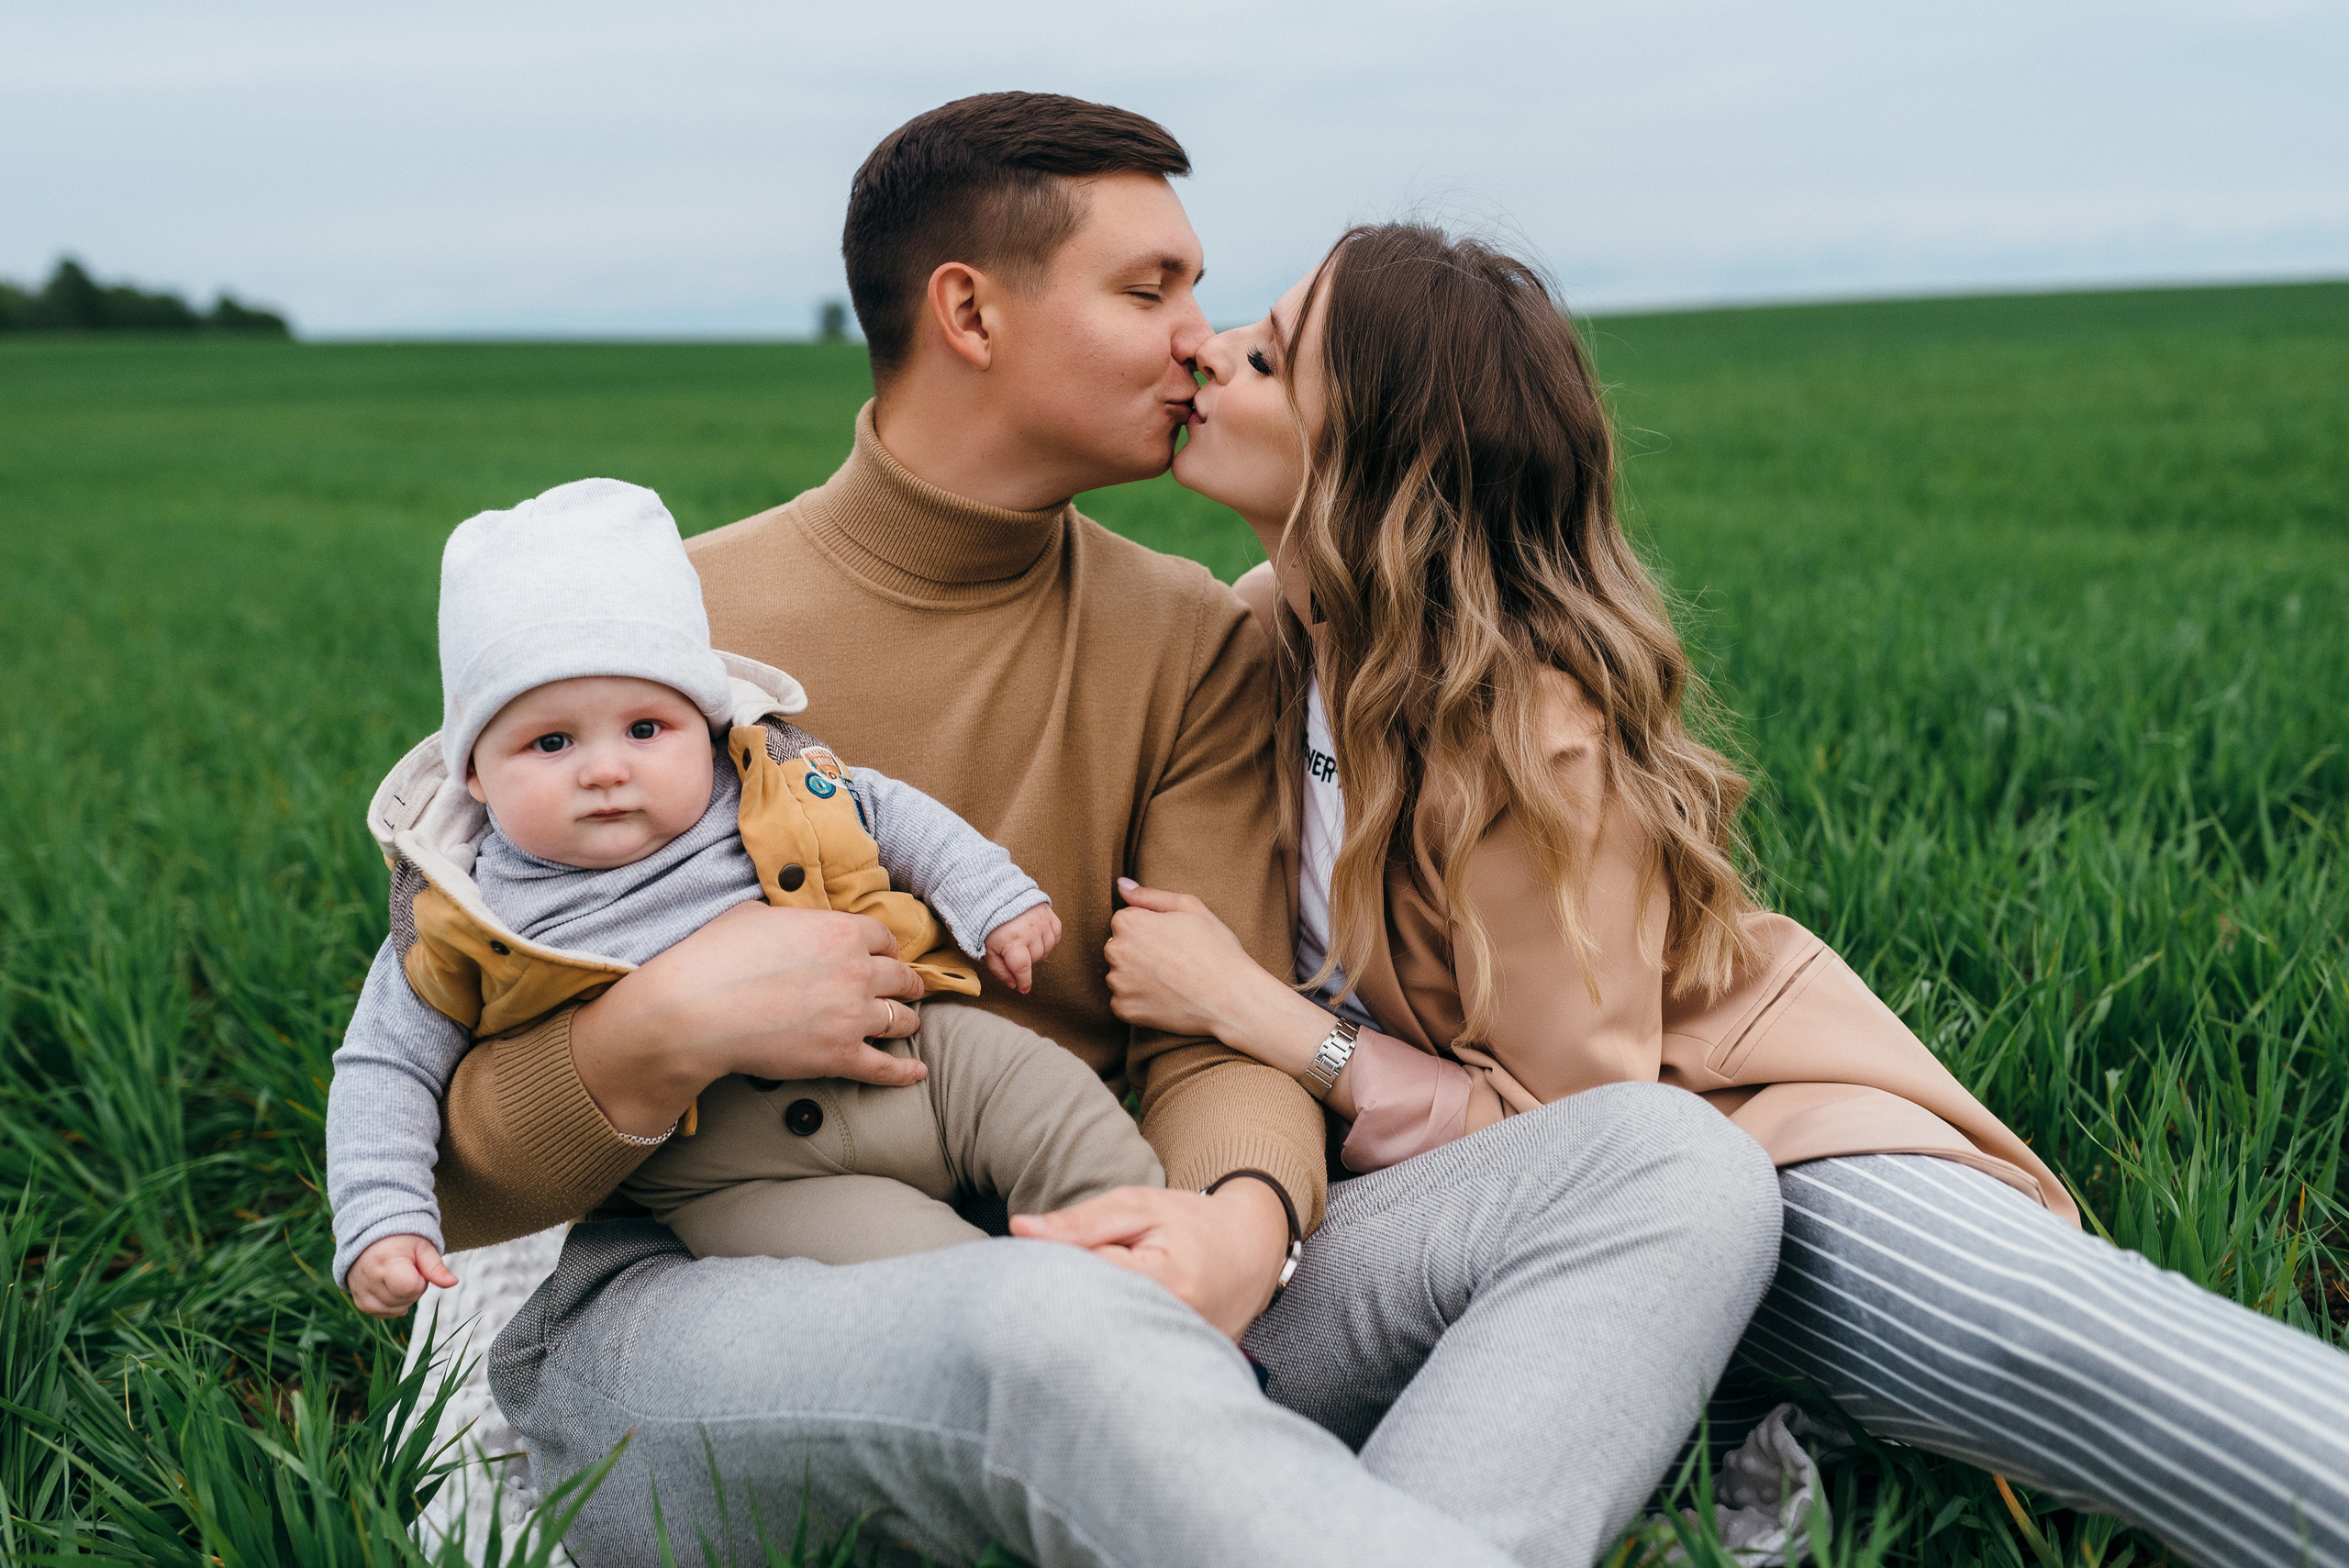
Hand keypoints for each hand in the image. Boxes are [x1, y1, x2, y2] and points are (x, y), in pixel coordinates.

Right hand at [349, 1233, 457, 1318]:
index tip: (417, 1268)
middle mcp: (369, 1277)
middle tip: (409, 1271)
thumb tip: (453, 1283)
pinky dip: (390, 1307)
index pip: (408, 1288)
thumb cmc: (402, 1240)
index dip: (420, 1282)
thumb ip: (436, 1267)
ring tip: (400, 1279)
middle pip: (402, 1301)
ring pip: (390, 1310)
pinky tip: (395, 1293)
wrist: (372, 1234)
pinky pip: (377, 1313)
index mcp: (386, 1261)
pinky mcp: (356, 1296)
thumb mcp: (423, 1247)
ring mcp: (360, 1288)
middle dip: (413, 1290)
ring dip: (402, 1300)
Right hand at [570, 903, 927, 1136]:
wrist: (697, 1009)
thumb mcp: (755, 914)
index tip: (885, 957)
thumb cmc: (717, 956)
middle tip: (909, 989)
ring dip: (908, 1020)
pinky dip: (904, 1071)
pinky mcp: (840, 1055)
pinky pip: (884, 1067)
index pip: (884, 938)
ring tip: (910, 1023)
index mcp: (841, 931)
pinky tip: (917, 1072)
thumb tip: (786, 923)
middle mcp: (858, 971)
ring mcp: (853, 1016)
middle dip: (906, 983)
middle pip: (900, 977)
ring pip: (899, 1019)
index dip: (886, 949)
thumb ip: (788, 919)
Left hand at [984, 903, 1060, 993]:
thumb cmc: (992, 924)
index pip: (1022, 969)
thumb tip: (1014, 984)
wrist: (1000, 896)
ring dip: (1037, 949)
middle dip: (1025, 959)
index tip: (1024, 989)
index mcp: (1012, 941)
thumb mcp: (988, 949)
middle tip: (1014, 948)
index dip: (1024, 981)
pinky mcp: (1050, 915)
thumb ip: (1000, 969)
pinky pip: (1056, 936)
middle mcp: (1029, 932)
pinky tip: (1036, 934)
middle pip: (1035, 959)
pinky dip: (1048, 939)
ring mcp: (1042, 923)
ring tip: (1024, 940)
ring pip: (1047, 949)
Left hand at [1010, 1178, 1291, 1340]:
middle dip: (1061, 1310)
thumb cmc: (1189, 1223)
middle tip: (1040, 1294)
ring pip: (1106, 1350)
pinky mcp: (1181, 1372)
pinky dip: (1105, 1350)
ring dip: (1082, 1332)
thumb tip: (1019, 1230)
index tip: (1030, 1269)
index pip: (1086, 1282)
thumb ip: (1080, 1222)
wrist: (1251, 1250)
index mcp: (1168, 1281)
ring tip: (1075, 1313)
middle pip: (1092, 1327)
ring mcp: (1183, 1357)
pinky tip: (1099, 1334)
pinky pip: (1127, 1366)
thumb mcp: (1137, 1207)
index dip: (1052, 1274)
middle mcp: (1178, 1327)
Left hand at [1106, 880, 1334, 1076]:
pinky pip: (1124, 1001)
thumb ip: (1149, 895)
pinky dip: (1140, 1001)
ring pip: (1121, 975)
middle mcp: (1116, 952)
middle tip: (1174, 960)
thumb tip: (1121, 885)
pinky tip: (1166, 997)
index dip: (1151, 929)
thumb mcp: (1189, 908)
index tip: (1173, 940)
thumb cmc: (1215, 949)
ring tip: (1172, 979)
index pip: (1126, 921)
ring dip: (1138, 977)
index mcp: (1128, 922)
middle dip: (1140, 952)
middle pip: (1120, 948)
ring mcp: (1118, 983)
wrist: (1232, 998)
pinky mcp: (1124, 1009)